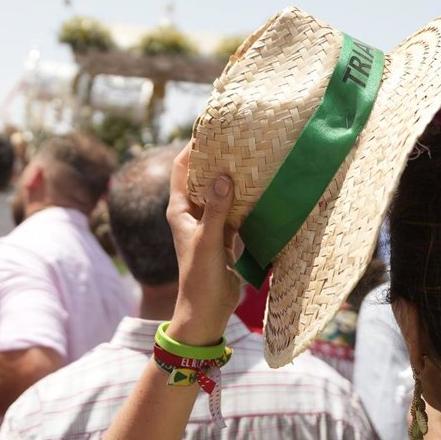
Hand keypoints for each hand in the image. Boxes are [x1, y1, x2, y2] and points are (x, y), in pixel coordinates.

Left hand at [165, 142, 240, 346]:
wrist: (206, 311)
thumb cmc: (200, 277)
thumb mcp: (208, 241)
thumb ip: (216, 210)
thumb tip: (224, 176)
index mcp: (179, 210)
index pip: (182, 168)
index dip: (193, 147)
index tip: (211, 128)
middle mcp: (192, 212)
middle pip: (202, 175)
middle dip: (218, 157)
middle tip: (240, 138)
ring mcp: (209, 223)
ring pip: (221, 191)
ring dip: (233, 177)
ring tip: (253, 157)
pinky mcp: (225, 235)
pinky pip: (235, 209)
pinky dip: (244, 198)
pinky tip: (261, 187)